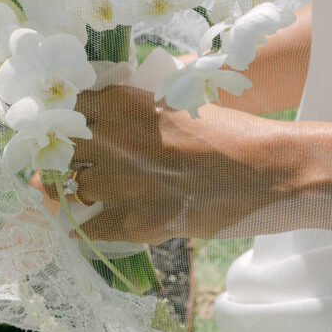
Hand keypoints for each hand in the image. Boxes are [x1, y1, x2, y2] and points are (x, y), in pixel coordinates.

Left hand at [44, 85, 281, 242]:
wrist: (271, 170)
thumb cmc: (231, 132)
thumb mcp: (176, 104)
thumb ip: (137, 111)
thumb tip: (102, 123)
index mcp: (123, 102)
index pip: (66, 109)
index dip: (60, 122)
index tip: (62, 132)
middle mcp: (115, 140)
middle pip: (61, 151)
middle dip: (62, 158)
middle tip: (66, 165)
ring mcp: (124, 183)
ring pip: (74, 190)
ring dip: (78, 192)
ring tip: (82, 195)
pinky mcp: (138, 221)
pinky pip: (91, 229)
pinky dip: (85, 229)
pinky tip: (82, 227)